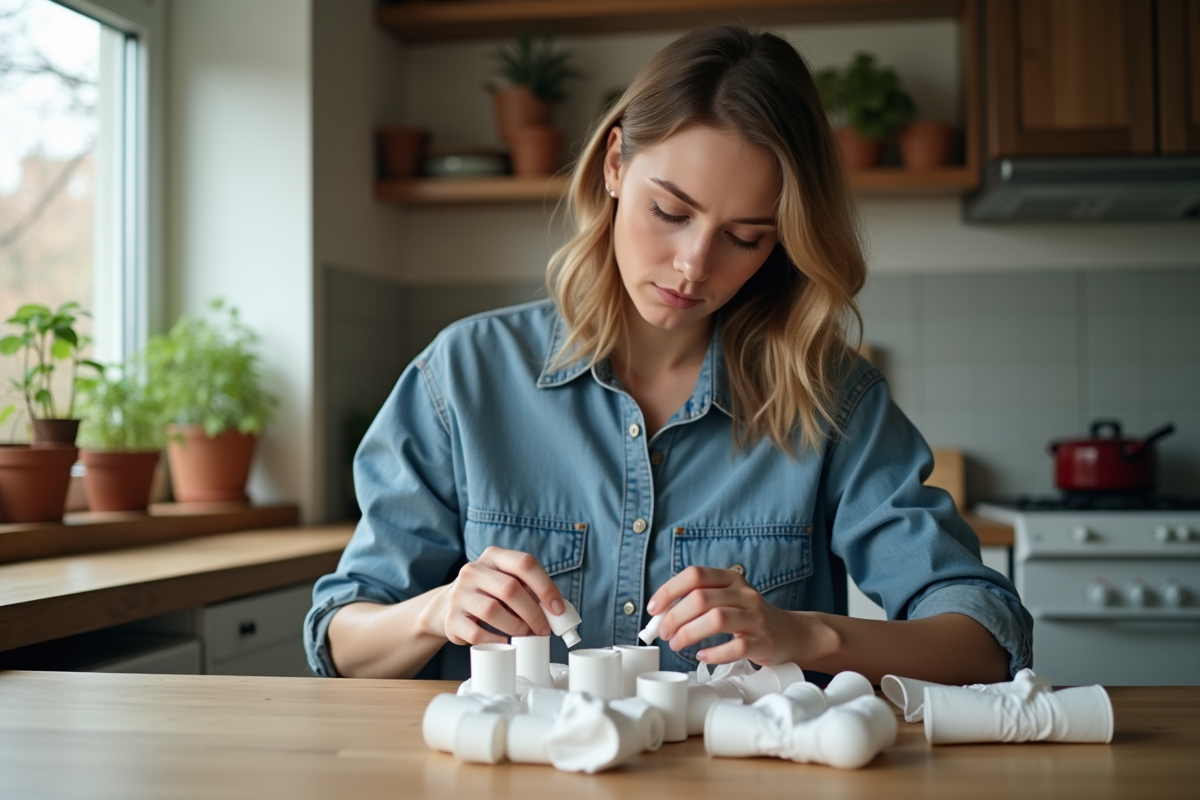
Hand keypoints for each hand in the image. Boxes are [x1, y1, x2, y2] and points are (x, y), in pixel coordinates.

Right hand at [423, 546, 565, 645]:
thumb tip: (556, 611)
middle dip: (533, 613)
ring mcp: (459, 593)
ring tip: (526, 635)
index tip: (557, 609)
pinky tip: (506, 642)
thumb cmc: (489, 594)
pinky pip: (477, 633)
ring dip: (516, 627)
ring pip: (493, 611)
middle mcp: (473, 570)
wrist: (448, 606)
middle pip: (510, 589)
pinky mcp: (451, 618)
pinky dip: (496, 640)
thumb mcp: (507, 581)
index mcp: (493, 556)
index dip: (545, 587)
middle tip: (544, 629)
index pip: (524, 563)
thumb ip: (530, 590)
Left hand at [646, 566, 796, 665]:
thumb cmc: (749, 617)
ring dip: (689, 633)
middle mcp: (744, 593)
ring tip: (677, 644)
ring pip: (717, 619)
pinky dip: (714, 653)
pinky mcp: (764, 641)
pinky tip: (702, 656)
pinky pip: (736, 647)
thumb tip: (660, 615)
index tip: (654, 609)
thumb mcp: (727, 600)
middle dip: (675, 617)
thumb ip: (698, 601)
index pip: (694, 575)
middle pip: (701, 598)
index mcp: (730, 578)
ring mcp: (756, 617)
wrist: (792, 633)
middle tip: (664, 633)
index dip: (669, 590)